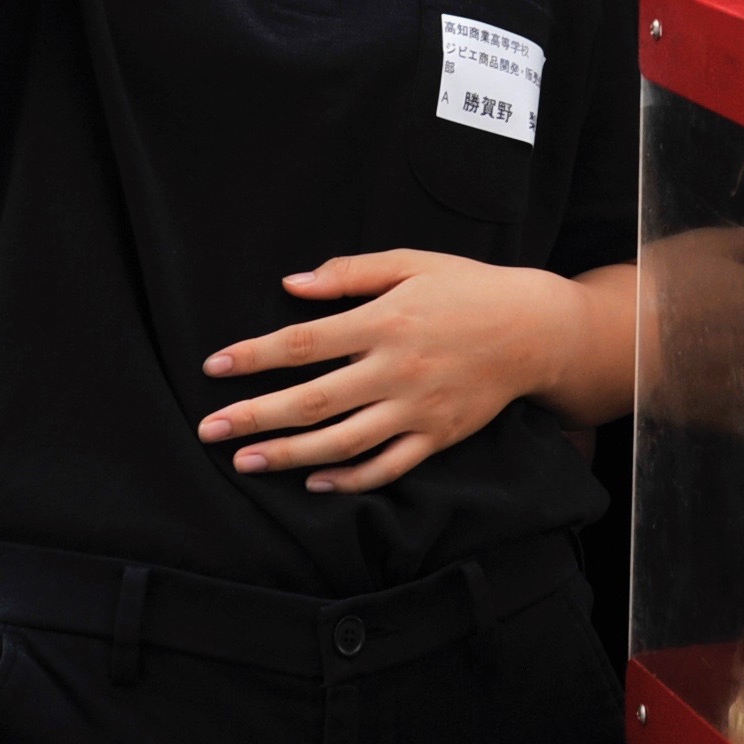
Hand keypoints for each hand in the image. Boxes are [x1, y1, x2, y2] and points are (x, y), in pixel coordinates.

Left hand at [198, 251, 584, 492]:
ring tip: (246, 461)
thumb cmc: (468, 288)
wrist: (534, 328)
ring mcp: (417, 408)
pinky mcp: (437, 436)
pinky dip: (349, 480)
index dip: (255, 355)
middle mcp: (397, 368)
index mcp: (386, 320)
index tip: (215, 366)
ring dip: (289, 455)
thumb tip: (291, 285)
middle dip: (254, 416)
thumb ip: (350, 273)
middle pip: (313, 400)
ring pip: (342, 442)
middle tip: (209, 429)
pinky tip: (314, 481)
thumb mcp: (412, 262)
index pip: (305, 342)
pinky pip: (387, 467)